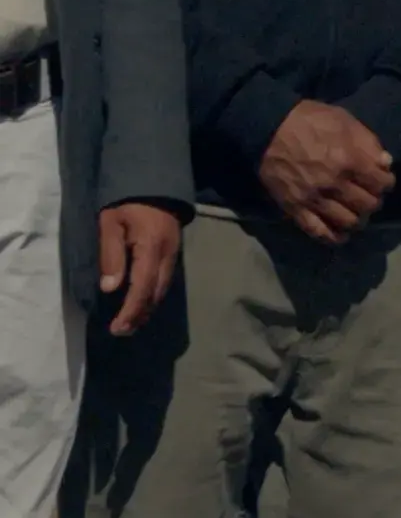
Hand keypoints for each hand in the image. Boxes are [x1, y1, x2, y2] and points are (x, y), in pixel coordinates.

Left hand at [98, 204, 181, 334]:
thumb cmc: (127, 205)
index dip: (131, 310)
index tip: (117, 327)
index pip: (142, 287)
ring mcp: (173, 255)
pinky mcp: (173, 254)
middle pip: (156, 293)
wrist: (155, 186)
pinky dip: (152, 297)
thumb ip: (111, 255)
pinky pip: (165, 281)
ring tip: (130, 323)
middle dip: (139, 315)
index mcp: (151, 248)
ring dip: (147, 309)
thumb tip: (110, 288)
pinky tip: (142, 303)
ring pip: (162, 290)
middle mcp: (167, 256)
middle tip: (121, 331)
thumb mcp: (110, 225)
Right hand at [258, 100, 393, 244]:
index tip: (382, 180)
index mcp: (350, 161)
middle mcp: (334, 184)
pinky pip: (317, 231)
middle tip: (369, 196)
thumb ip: (369, 143)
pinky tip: (341, 235)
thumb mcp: (345, 121)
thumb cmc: (310, 120)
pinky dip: (333, 237)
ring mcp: (314, 199)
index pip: (382, 184)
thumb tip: (386, 164)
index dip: (386, 182)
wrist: (268, 128)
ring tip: (357, 213)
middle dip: (374, 200)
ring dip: (358, 219)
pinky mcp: (294, 208)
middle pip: (368, 205)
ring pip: (347, 221)